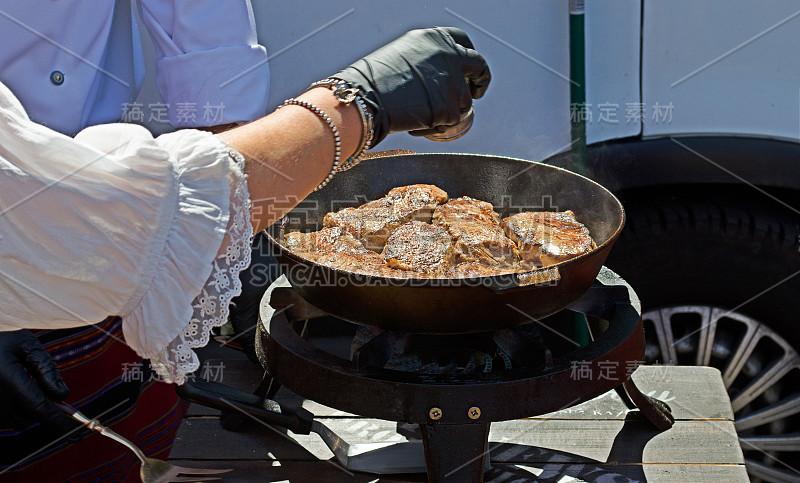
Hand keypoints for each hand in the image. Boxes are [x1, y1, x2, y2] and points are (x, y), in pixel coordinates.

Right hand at [0, 330, 81, 440]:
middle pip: (33, 415)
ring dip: (28, 408)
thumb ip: (46, 367)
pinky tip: (9, 389)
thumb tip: (63, 395)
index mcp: (8, 378)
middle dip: (43, 405)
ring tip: (18, 382)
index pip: (40, 407)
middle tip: (39, 383)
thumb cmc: (0, 341)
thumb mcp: (25, 345)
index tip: (78, 433)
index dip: (60, 422)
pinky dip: (16, 408)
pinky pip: (9, 418)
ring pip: (21, 420)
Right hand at [333, 27, 490, 145]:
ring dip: (448, 110)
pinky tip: (415, 124)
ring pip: (464, 101)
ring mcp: (452, 81)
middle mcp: (449, 55)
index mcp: (435, 38)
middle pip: (479, 67)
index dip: (470, 59)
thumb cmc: (372, 80)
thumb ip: (426, 59)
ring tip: (419, 114)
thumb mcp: (402, 55)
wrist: (363, 98)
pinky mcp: (450, 107)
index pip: (464, 43)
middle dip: (480, 82)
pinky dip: (436, 127)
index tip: (471, 70)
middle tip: (475, 93)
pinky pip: (451, 122)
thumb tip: (438, 75)